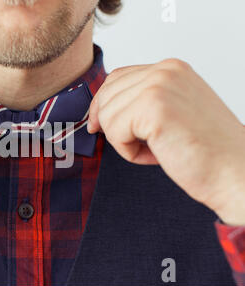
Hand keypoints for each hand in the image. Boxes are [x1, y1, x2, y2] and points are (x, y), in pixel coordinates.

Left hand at [87, 59, 244, 225]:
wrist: (235, 173)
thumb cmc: (207, 150)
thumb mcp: (172, 112)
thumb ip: (143, 101)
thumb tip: (101, 108)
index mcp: (171, 69)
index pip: (116, 77)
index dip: (102, 103)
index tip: (96, 123)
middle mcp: (165, 70)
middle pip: (106, 95)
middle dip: (113, 126)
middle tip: (141, 144)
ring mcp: (159, 86)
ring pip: (107, 115)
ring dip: (124, 141)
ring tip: (157, 149)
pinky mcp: (153, 107)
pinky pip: (114, 132)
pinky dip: (129, 151)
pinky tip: (157, 154)